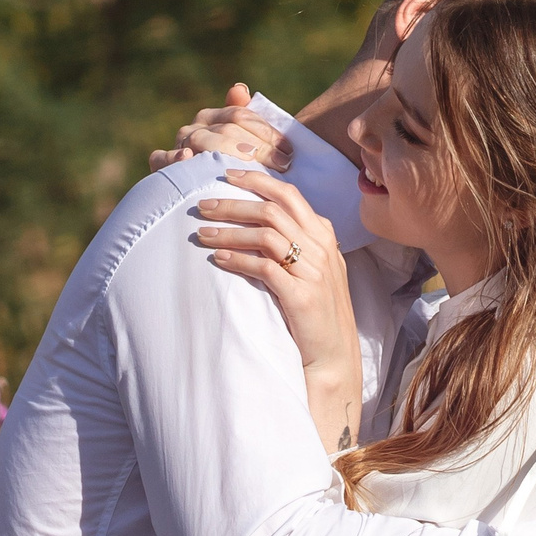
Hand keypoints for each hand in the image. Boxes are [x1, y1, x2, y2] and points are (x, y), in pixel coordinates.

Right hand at [149, 82, 293, 173]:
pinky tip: (188, 158)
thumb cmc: (228, 177)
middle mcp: (195, 128)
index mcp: (213, 118)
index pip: (241, 116)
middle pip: (226, 129)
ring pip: (202, 140)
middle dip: (257, 146)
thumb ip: (249, 123)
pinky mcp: (162, 165)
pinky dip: (174, 158)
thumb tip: (239, 88)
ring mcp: (178, 145)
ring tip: (250, 159)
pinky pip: (163, 158)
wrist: (194, 200)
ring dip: (226, 150)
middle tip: (281, 164)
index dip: (267, 133)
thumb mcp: (244, 151)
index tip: (289, 152)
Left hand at [192, 169, 363, 454]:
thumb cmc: (317, 316)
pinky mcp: (301, 296)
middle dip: (233, 202)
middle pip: (272, 209)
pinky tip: (218, 260)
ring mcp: (313, 272)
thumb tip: (264, 222)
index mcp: (324, 237)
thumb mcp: (315, 272)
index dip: (257, 181)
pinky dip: (238, 260)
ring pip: (266, 234)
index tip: (227, 175)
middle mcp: (321, 249)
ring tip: (201, 233)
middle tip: (202, 203)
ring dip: (229, 231)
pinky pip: (264, 268)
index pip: (289, 194)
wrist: (334, 359)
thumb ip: (298, 244)